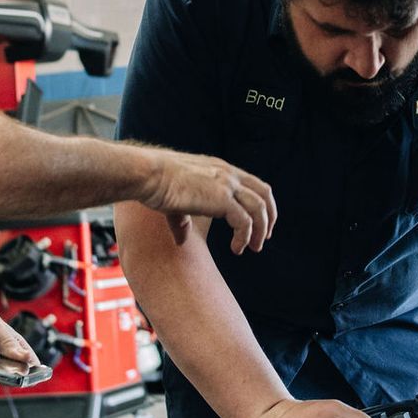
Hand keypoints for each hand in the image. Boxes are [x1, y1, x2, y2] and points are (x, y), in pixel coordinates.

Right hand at [138, 150, 277, 254]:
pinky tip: (236, 248)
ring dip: (260, 231)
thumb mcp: (176, 201)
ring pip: (259, 209)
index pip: (253, 184)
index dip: (261, 204)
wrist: (149, 175)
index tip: (259, 223)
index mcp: (221, 169)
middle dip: (269, 217)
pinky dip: (245, 237)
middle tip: (264, 237)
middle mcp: (228, 174)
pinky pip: (245, 221)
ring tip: (254, 248)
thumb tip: (181, 241)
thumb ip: (184, 219)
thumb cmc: (157, 185)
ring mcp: (227, 185)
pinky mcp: (222, 199)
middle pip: (264, 193)